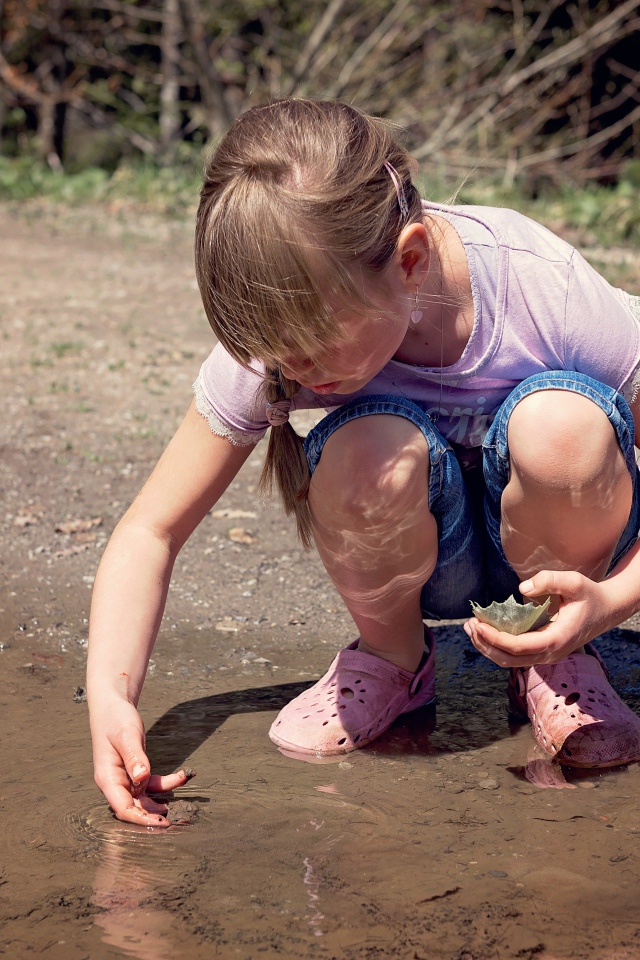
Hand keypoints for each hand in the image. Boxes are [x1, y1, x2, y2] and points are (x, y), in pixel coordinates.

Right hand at [90, 697, 193, 826]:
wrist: (112, 706)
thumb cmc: (115, 719)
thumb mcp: (126, 735)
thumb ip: (134, 757)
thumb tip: (142, 777)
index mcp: (108, 778)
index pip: (123, 807)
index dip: (141, 819)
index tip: (161, 822)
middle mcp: (115, 782)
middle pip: (133, 808)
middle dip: (152, 817)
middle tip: (174, 822)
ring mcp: (125, 778)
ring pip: (144, 798)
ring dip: (160, 801)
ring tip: (179, 806)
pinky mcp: (134, 771)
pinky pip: (151, 783)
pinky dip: (166, 783)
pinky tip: (181, 776)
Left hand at [463, 570, 614, 667]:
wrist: (606, 610)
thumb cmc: (589, 595)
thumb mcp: (574, 581)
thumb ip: (550, 580)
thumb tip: (521, 590)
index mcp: (556, 640)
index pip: (518, 647)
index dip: (494, 638)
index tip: (477, 624)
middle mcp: (550, 653)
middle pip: (508, 659)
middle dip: (484, 644)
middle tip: (468, 624)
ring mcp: (546, 655)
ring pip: (509, 661)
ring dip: (487, 647)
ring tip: (470, 627)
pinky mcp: (542, 652)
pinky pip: (515, 655)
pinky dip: (497, 646)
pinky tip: (485, 630)